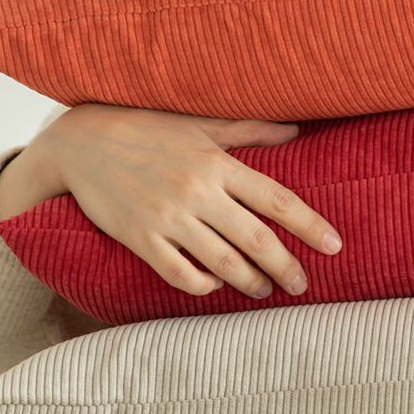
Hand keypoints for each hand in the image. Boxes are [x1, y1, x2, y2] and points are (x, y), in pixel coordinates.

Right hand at [0, 104, 341, 299]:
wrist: (79, 142)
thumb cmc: (145, 127)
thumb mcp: (199, 123)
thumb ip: (250, 130)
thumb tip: (295, 130)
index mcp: (218, 163)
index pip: (277, 200)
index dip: (310, 225)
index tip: (334, 245)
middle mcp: (197, 192)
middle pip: (257, 240)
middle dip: (287, 267)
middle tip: (303, 284)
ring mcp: (168, 219)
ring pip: (223, 263)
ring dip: (250, 282)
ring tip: (265, 290)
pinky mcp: (141, 239)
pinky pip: (181, 274)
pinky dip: (204, 286)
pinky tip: (216, 286)